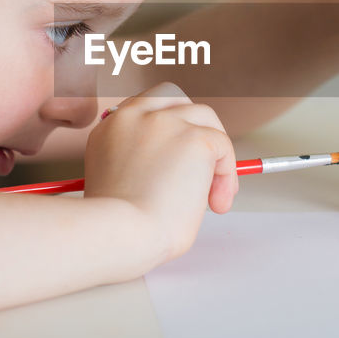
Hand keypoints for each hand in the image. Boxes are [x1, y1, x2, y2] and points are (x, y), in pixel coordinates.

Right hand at [83, 82, 236, 262]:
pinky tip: (216, 203)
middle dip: (195, 128)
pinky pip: (223, 147)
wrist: (121, 237)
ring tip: (212, 197)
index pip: (148, 109)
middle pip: (177, 100)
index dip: (171, 131)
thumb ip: (143, 164)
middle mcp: (134, 117)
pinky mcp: (194, 138)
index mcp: (111, 128)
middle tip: (204, 170)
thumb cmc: (119, 230)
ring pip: (206, 119)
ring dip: (215, 155)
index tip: (180, 162)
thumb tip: (183, 169)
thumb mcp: (120, 183)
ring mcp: (164, 123)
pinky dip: (227, 175)